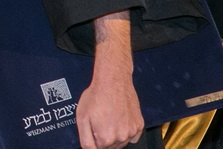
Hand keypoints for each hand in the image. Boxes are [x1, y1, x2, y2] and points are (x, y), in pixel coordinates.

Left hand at [76, 13, 142, 148]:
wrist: (113, 81)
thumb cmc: (96, 96)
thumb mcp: (82, 117)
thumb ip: (85, 139)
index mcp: (106, 138)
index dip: (93, 138)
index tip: (93, 128)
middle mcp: (121, 138)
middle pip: (110, 147)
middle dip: (103, 137)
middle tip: (100, 120)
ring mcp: (132, 132)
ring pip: (121, 141)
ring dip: (115, 134)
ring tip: (109, 117)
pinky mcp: (139, 125)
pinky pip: (132, 135)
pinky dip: (126, 130)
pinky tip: (119, 118)